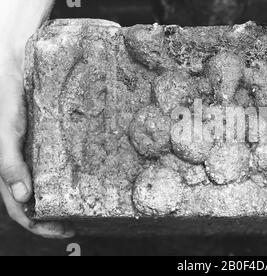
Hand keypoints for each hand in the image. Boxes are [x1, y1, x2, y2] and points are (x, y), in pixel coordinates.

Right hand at [0, 48, 73, 238]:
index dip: (36, 223)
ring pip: (45, 183)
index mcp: (5, 165)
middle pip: (33, 200)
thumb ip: (9, 161)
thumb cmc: (5, 93)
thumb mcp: (5, 129)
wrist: (16, 58)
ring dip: (60, 199)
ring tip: (83, 208)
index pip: (17, 205)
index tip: (61, 231)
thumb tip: (22, 195)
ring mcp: (34, 151)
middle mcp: (20, 162)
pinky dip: (67, 174)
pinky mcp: (47, 137)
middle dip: (52, 218)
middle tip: (77, 224)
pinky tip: (85, 178)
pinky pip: (56, 161)